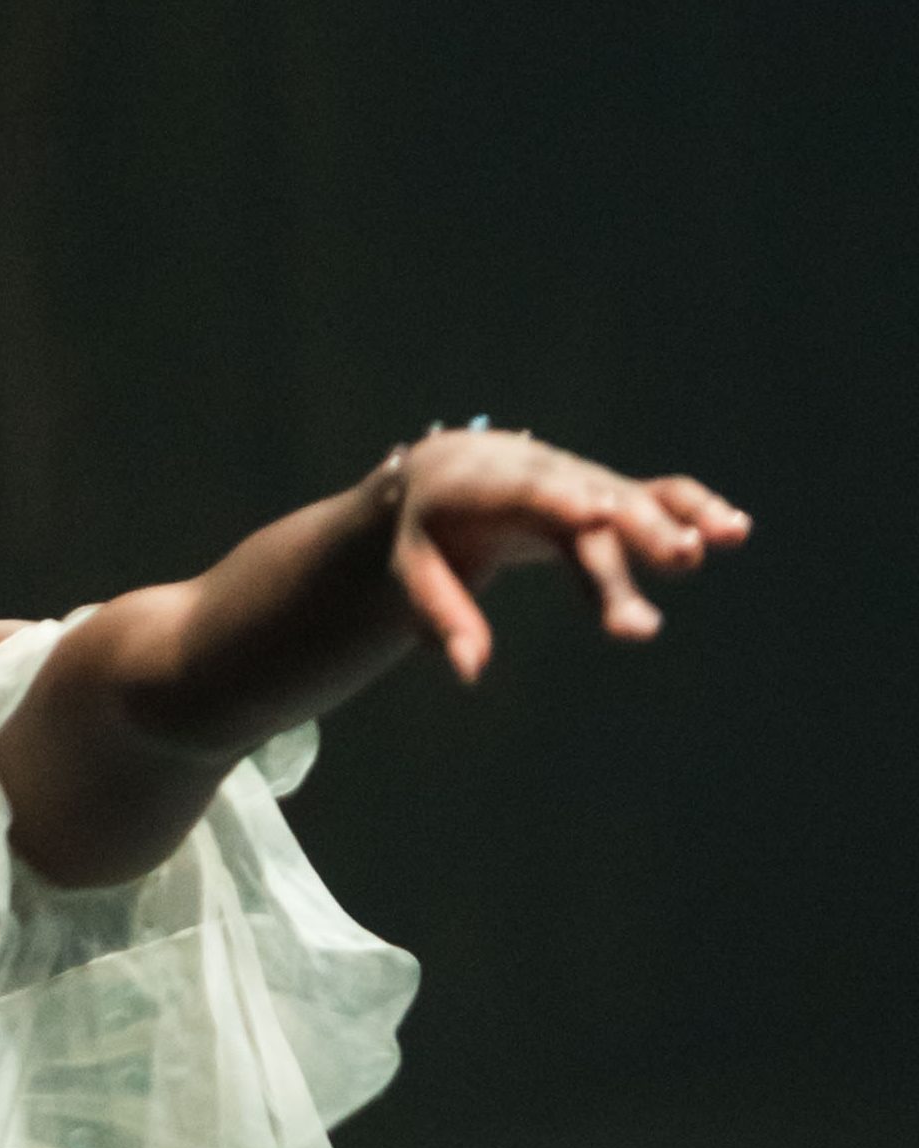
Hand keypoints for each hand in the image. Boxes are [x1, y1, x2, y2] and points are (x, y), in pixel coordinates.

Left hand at [390, 424, 749, 684]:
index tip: (593, 514)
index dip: (563, 502)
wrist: (449, 474)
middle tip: (681, 558)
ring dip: (683, 518)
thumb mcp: (414, 572)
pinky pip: (655, 499)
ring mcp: (585, 486)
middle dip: (640, 532)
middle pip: (598, 508)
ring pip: (636, 498)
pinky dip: (692, 511)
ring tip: (732, 536)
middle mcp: (549, 480)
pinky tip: (734, 532)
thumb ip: (446, 618)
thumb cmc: (425, 532)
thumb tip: (473, 673)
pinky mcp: (608, 497)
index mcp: (491, 488)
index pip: (530, 494)